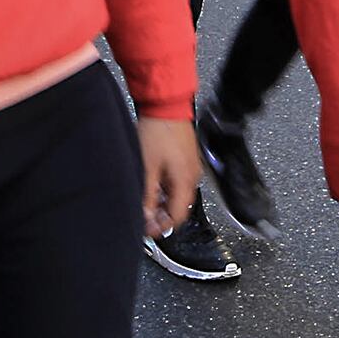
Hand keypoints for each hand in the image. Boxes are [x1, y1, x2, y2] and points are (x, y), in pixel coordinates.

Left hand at [139, 114, 199, 237]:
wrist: (166, 106)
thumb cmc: (158, 131)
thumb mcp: (147, 168)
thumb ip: (148, 195)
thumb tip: (146, 215)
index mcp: (186, 181)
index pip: (178, 216)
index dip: (162, 227)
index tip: (149, 231)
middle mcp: (192, 175)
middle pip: (180, 207)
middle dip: (162, 216)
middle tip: (146, 219)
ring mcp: (191, 166)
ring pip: (178, 194)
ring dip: (164, 202)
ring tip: (146, 203)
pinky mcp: (187, 158)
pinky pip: (179, 181)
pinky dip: (167, 189)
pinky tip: (153, 186)